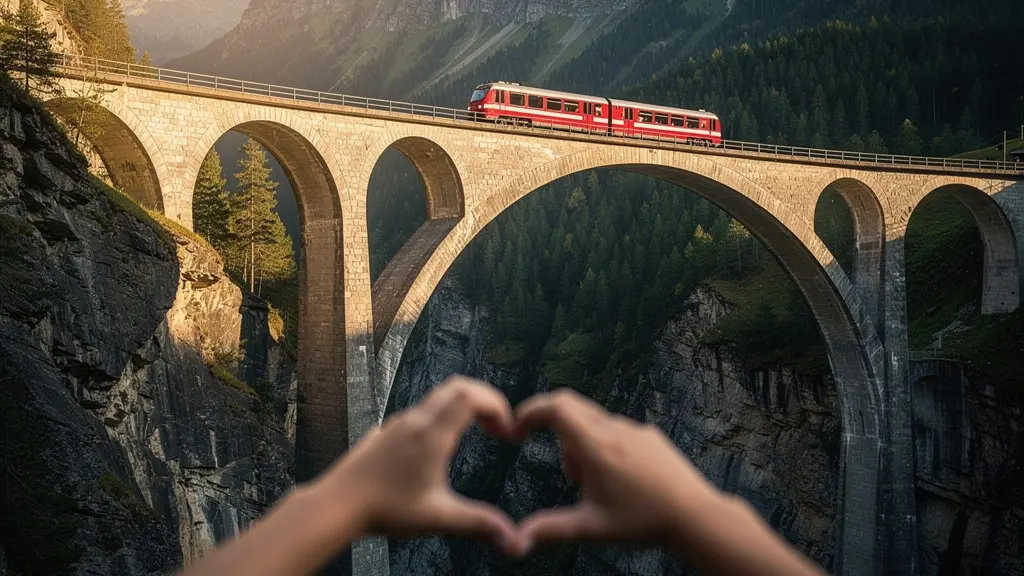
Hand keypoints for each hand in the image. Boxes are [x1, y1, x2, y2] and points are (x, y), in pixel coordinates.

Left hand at [314, 376, 522, 552]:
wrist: (337, 505)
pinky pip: (421, 412)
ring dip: (464, 407)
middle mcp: (415, 421)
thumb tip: (513, 540)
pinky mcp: (386, 433)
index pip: (471, 395)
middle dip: (485, 401)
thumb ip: (478, 524)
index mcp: (431, 434)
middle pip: (457, 387)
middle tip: (499, 426)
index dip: (497, 405)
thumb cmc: (383, 509)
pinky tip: (441, 447)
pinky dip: (443, 416)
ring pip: (438, 397)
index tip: (508, 430)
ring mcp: (398, 424)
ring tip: (478, 432)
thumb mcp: (438, 517)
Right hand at [512, 388, 723, 550]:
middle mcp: (615, 429)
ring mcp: (635, 429)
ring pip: (593, 422)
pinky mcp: (650, 435)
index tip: (517, 428)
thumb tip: (516, 541)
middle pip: (571, 407)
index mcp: (596, 447)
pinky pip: (615, 429)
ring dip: (582, 445)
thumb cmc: (645, 522)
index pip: (556, 407)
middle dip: (555, 432)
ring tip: (598, 486)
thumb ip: (551, 529)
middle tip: (570, 474)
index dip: (531, 411)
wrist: (695, 517)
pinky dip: (603, 445)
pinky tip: (619, 479)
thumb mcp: (592, 527)